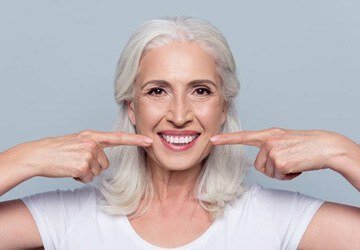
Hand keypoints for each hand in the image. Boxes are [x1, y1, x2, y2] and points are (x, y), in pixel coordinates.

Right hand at [11, 130, 152, 182]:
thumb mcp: (78, 141)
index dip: (135, 140)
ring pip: (97, 171)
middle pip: (105, 163)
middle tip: (77, 161)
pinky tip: (69, 170)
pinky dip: (80, 178)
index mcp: (92, 135)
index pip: (118, 137)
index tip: (149, 141)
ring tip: (72, 164)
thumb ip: (93, 145)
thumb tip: (104, 158)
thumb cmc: (58, 150)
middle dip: (93, 166)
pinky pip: (89, 178)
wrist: (39, 155)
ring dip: (86, 172)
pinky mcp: (83, 165)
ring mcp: (88, 154)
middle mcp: (92, 143)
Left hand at [210, 127, 348, 179]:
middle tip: (288, 161)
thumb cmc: (306, 145)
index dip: (227, 140)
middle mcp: (268, 140)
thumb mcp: (285, 140)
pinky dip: (289, 176)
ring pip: (268, 172)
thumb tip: (260, 162)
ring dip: (281, 172)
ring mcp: (273, 150)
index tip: (212, 140)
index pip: (244, 136)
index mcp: (269, 134)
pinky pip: (278, 176)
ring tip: (294, 162)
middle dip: (272, 168)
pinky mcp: (279, 161)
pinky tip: (297, 166)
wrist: (325, 146)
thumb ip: (270, 146)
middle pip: (258, 165)